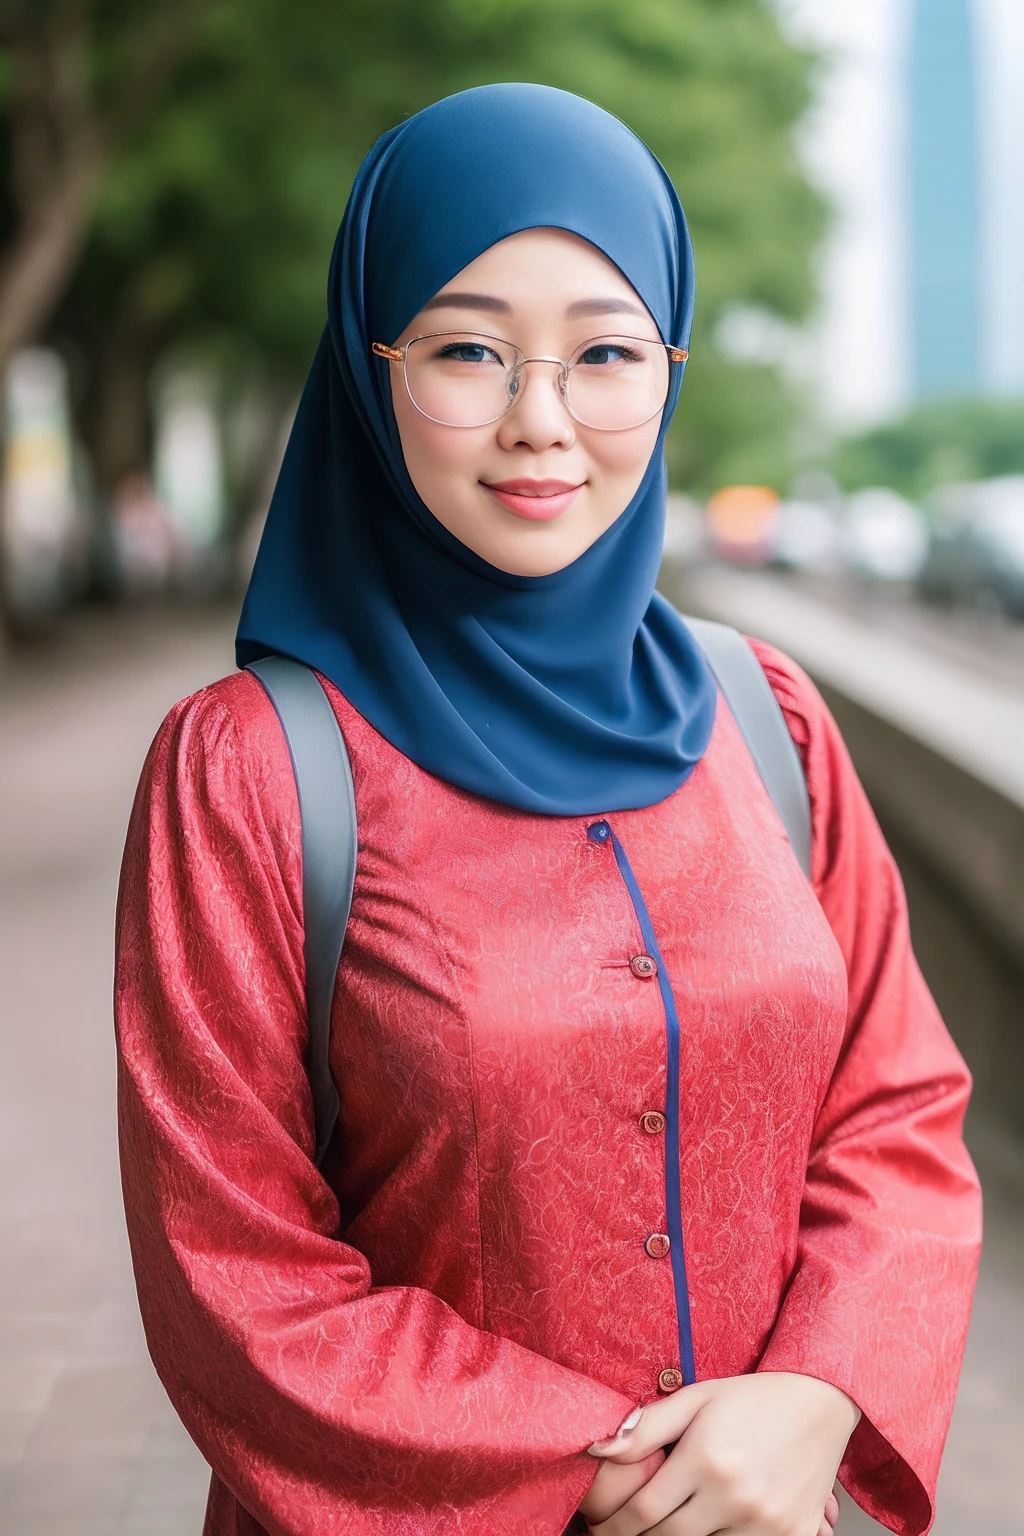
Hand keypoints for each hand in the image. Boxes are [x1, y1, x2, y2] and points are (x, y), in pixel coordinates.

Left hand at [582, 1371, 858, 1534]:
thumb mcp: (696, 1398)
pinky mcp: (793, 1535)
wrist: (820, 1403)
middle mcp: (736, 1495)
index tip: (599, 1527)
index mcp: (706, 1459)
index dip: (615, 1525)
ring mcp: (766, 1522)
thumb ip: (646, 1426)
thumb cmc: (753, 1398)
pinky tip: (711, 1526)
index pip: (644, 1511)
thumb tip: (598, 1449)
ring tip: (667, 1524)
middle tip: (621, 1531)